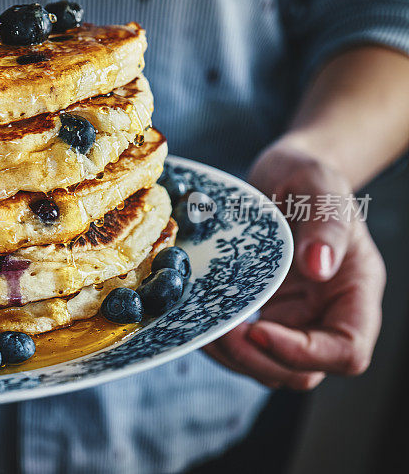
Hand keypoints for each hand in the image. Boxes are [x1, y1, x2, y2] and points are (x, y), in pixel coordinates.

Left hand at [203, 140, 385, 388]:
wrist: (280, 176)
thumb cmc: (308, 178)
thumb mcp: (319, 186)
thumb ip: (326, 223)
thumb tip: (319, 266)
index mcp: (354, 293)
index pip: (346, 351)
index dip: (304, 354)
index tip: (258, 329)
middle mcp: (324, 315)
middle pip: (301, 372)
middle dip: (257, 359)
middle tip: (221, 330)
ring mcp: (289, 318)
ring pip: (265, 367)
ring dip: (231, 355)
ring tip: (203, 322)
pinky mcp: (258, 314)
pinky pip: (239, 345)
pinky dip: (216, 341)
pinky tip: (195, 316)